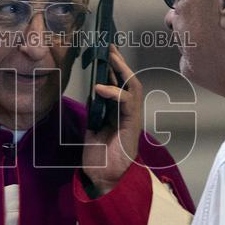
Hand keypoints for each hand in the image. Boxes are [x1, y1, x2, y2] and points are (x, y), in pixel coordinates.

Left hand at [82, 45, 142, 196]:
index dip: (114, 67)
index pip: (118, 84)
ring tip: (111, 57)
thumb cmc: (99, 156)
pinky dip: (114, 93)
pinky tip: (100, 87)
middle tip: (109, 46)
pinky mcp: (132, 125)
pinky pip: (126, 103)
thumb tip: (91, 93)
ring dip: (122, 71)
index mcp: (118, 111)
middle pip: (128, 80)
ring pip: (133, 87)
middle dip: (120, 63)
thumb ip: (94, 111)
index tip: (105, 51)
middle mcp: (127, 112)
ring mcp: (132, 118)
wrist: (104, 178)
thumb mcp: (92, 128)